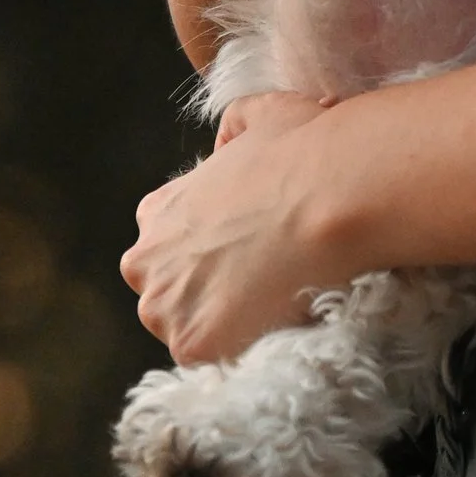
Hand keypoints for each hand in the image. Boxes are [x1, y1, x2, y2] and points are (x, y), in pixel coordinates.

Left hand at [122, 90, 341, 361]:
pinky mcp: (192, 345)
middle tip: (261, 288)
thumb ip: (234, 126)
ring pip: (188, 332)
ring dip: (222, 328)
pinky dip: (241, 352)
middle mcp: (145, 262)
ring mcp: (165, 308)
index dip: (209, 256)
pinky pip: (214, 362)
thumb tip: (230, 140)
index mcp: (156, 214)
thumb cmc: (303, 151)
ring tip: (273, 310)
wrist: (330, 195)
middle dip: (205, 296)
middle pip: (169, 296)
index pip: (168, 249)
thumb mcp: (260, 114)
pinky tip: (275, 329)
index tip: (245, 256)